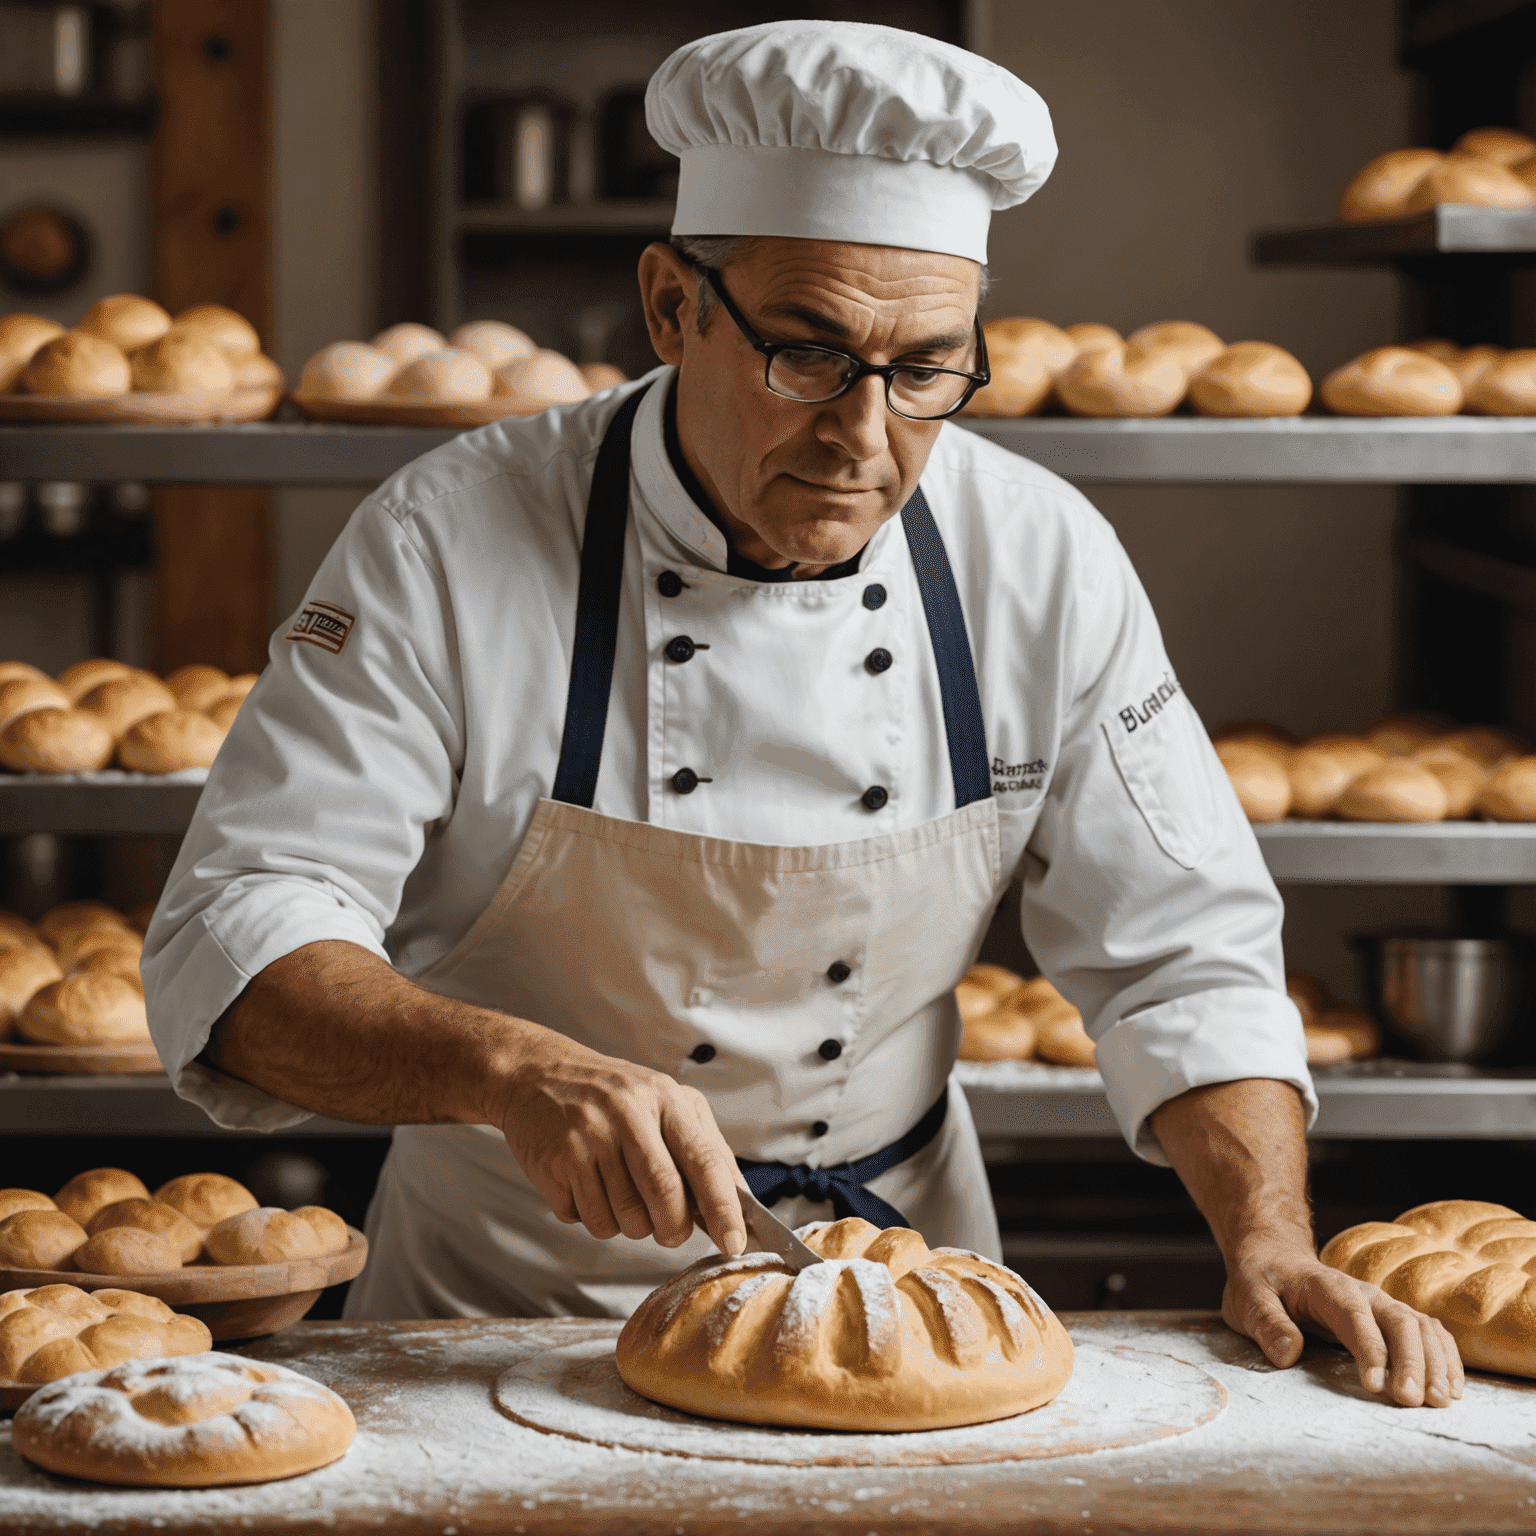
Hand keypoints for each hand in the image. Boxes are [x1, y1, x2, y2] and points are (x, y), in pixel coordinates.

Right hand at [491, 1026, 746, 1256]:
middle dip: (673, 1230)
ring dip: (629, 1226)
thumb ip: (703, 1148)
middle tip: (670, 1232)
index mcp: (665, 1098)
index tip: (734, 1243)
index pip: (705, 1161)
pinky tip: (587, 1187)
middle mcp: (628, 1113)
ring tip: (620, 1195)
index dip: (724, 1209)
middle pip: (665, 1196)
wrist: (536, 1075)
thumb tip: (740, 1206)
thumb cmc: (612, 1096)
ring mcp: (589, 1136)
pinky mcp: (556, 1161)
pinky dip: (593, 1217)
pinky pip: (586, 1219)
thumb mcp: (664, 1102)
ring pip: (624, 1218)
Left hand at [1223, 1234, 1463, 1407]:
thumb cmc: (1261, 1279)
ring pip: (1420, 1327)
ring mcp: (1381, 1303)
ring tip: (1439, 1401)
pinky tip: (1452, 1387)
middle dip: (1410, 1362)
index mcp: (1325, 1286)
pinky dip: (1445, 1357)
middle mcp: (1362, 1292)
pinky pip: (1428, 1332)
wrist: (1275, 1255)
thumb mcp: (1248, 1297)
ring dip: (1435, 1362)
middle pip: (1398, 1321)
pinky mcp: (1391, 1316)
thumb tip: (1288, 1353)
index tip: (1375, 1386)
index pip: (1354, 1315)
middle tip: (1412, 1401)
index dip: (1370, 1349)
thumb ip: (1267, 1322)